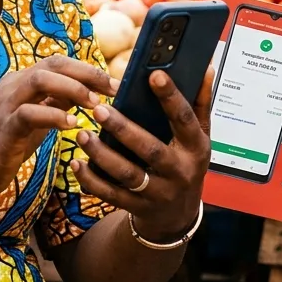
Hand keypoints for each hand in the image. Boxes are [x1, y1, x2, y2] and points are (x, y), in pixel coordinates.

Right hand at [0, 55, 117, 201]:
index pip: (58, 63)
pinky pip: (29, 113)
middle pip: (53, 64)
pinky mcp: (3, 128)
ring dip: (72, 89)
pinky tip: (73, 126)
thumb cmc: (3, 148)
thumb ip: (53, 105)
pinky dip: (54, 116)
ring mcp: (5, 105)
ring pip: (40, 79)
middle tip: (113, 89)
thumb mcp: (34, 122)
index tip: (113, 85)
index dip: (88, 70)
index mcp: (19, 83)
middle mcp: (11, 86)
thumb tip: (83, 94)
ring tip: (95, 105)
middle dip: (87, 74)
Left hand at [71, 68, 212, 243]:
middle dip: (124, 130)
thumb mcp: (201, 136)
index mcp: (196, 148)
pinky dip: (92, 181)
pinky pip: (111, 195)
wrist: (178, 215)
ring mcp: (158, 192)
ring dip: (102, 155)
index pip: (185, 119)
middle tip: (99, 109)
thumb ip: (200, 102)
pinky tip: (76, 164)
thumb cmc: (187, 163)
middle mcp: (179, 171)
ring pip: (128, 174)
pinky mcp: (138, 206)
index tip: (153, 74)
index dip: (171, 97)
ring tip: (82, 134)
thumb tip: (205, 67)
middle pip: (151, 150)